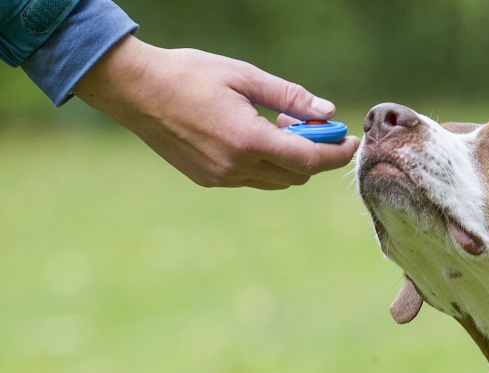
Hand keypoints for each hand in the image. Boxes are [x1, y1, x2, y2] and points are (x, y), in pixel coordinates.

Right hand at [73, 35, 359, 188]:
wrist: (135, 90)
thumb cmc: (190, 74)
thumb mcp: (245, 76)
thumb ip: (290, 97)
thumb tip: (327, 111)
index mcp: (248, 140)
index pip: (309, 160)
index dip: (336, 154)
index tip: (351, 142)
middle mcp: (235, 167)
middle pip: (296, 175)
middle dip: (314, 153)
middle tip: (310, 123)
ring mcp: (220, 177)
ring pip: (275, 180)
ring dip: (289, 160)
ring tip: (278, 124)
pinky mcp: (207, 179)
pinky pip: (252, 179)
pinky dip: (266, 164)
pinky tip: (255, 136)